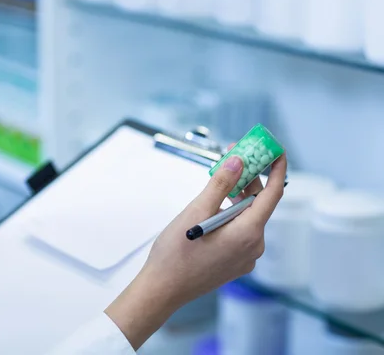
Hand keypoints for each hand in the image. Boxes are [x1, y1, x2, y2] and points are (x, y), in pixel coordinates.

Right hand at [105, 152, 286, 349]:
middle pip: (259, 205)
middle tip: (233, 159)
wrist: (162, 289)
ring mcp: (245, 257)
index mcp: (248, 233)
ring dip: (237, 197)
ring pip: (248, 218)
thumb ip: (220, 185)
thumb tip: (238, 161)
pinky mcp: (235, 262)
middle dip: (249, 180)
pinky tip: (214, 208)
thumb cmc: (175, 255)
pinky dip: (232, 214)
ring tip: (219, 182)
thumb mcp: (196, 212)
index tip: (275, 150)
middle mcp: (253, 246)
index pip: (273, 194)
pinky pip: (240, 231)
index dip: (276, 169)